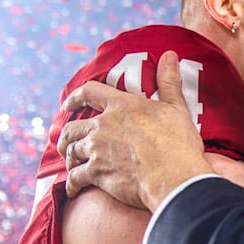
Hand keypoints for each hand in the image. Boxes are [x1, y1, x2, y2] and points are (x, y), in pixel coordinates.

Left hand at [58, 51, 212, 211]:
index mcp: (122, 106)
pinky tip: (73, 189)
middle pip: (73, 126)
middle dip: (66, 135)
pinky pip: (74, 178)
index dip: (75, 97)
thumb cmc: (178, 144)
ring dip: (69, 158)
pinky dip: (71, 184)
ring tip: (71, 164)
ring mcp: (97, 150)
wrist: (174, 178)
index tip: (68, 103)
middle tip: (65, 142)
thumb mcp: (176, 108)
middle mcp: (104, 125)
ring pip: (71, 151)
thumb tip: (170, 54)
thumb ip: (169, 81)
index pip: (90, 92)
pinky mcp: (96, 173)